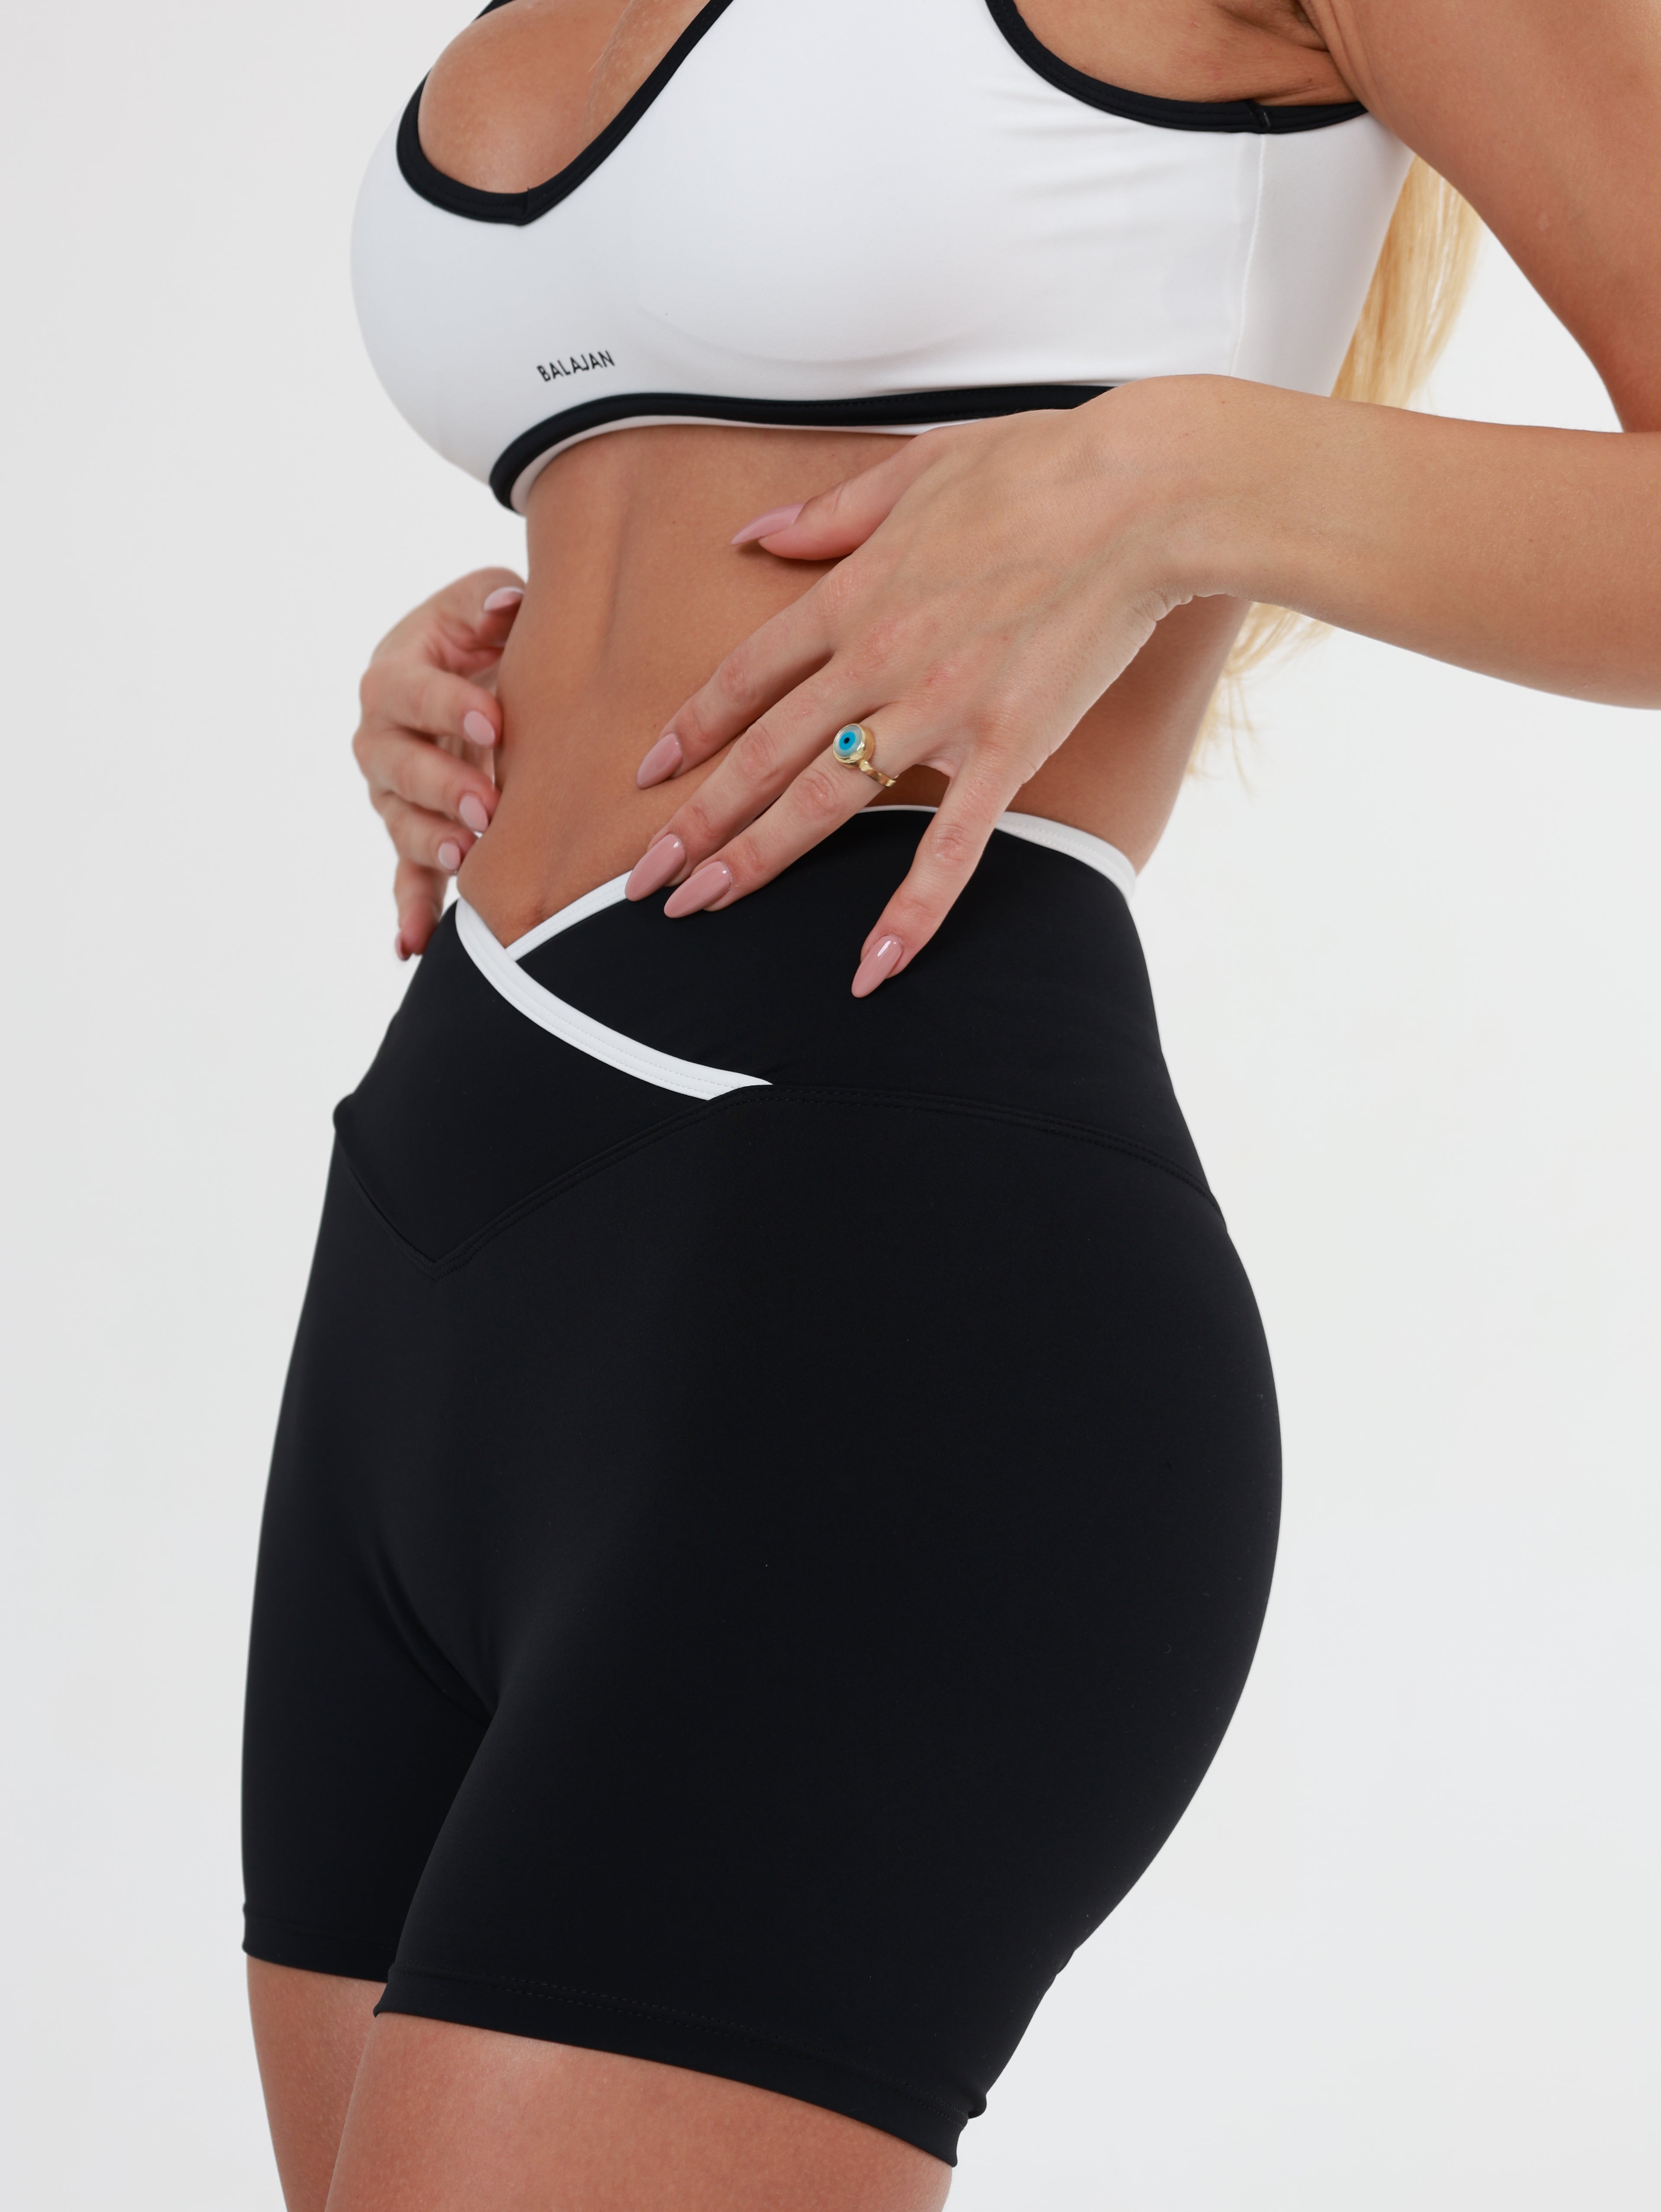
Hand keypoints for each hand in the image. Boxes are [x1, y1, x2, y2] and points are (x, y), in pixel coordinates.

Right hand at [353, 568, 525, 957]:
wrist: (478, 671)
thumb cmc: (485, 632)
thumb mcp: (486, 604)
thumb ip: (493, 603)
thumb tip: (504, 604)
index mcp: (394, 674)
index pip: (408, 690)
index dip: (445, 703)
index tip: (491, 719)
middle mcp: (382, 736)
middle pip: (396, 765)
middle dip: (440, 785)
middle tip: (486, 805)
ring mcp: (394, 792)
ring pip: (400, 823)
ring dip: (430, 844)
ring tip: (465, 860)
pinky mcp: (414, 832)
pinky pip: (406, 876)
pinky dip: (412, 910)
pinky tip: (413, 946)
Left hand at [624, 381, 1209, 993]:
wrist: (1140, 492)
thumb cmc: (1039, 467)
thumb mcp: (915, 468)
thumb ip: (829, 514)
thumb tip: (754, 533)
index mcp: (852, 595)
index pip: (746, 676)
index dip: (693, 729)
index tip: (649, 773)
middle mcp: (878, 659)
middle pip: (764, 753)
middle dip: (697, 821)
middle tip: (646, 879)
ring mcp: (940, 708)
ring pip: (827, 799)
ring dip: (759, 860)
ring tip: (704, 906)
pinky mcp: (1008, 746)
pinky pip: (952, 844)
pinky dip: (913, 908)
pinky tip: (877, 965)